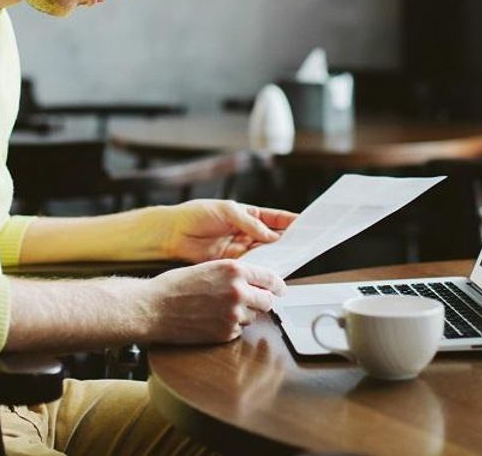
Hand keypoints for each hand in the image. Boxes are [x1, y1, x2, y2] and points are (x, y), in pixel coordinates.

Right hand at [137, 259, 286, 342]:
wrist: (153, 308)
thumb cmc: (175, 286)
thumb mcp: (208, 268)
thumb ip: (232, 274)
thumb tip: (252, 282)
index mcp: (233, 270)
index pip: (270, 278)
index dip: (277, 284)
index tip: (280, 288)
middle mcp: (238, 291)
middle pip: (268, 300)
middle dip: (262, 301)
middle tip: (253, 301)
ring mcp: (233, 314)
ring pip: (253, 317)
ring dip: (244, 314)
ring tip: (219, 310)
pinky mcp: (225, 333)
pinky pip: (239, 331)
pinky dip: (231, 328)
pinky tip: (212, 320)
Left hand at [161, 199, 297, 262]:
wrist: (173, 233)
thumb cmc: (196, 214)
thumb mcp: (227, 211)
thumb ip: (250, 223)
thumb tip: (272, 236)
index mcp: (249, 215)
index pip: (276, 219)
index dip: (292, 222)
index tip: (308, 225)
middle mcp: (248, 232)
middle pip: (275, 238)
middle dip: (290, 242)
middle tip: (305, 246)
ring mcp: (241, 248)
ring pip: (266, 254)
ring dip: (278, 257)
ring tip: (293, 259)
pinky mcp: (232, 263)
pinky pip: (252, 266)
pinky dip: (262, 268)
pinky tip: (271, 270)